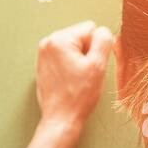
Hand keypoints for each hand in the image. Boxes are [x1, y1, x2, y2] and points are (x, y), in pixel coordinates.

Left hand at [35, 20, 113, 136]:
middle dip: (87, 53)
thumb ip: (104, 41)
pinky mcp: (43, 64)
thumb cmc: (79, 96)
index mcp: (60, 39)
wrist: (61, 118)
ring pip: (73, 48)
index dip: (97, 48)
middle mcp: (48, 42)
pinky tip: (69, 81)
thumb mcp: (98, 66)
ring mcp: (43, 53)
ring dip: (79, 60)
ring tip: (76, 78)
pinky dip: (70, 66)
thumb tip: (103, 31)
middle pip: (81, 37)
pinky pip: (64, 57)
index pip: (91, 29)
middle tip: (84, 74)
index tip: (90, 66)